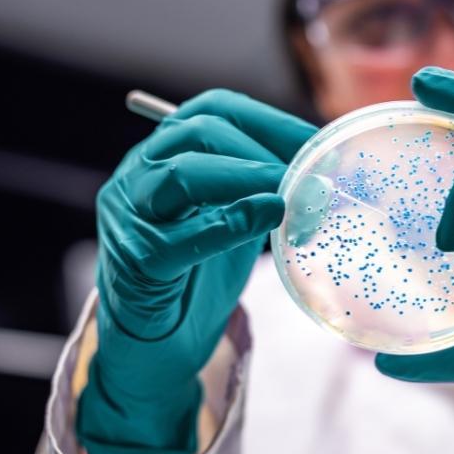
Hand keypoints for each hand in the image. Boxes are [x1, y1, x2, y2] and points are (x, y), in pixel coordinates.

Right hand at [77, 89, 315, 453]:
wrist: (154, 342)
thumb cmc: (196, 276)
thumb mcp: (233, 219)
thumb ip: (263, 191)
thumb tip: (324, 172)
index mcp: (161, 155)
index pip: (212, 110)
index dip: (269, 120)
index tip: (318, 141)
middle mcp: (136, 175)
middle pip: (198, 132)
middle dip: (263, 147)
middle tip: (311, 170)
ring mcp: (129, 217)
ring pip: (182, 174)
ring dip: (247, 176)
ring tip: (291, 191)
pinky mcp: (135, 262)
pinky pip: (180, 237)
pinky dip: (229, 224)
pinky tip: (267, 217)